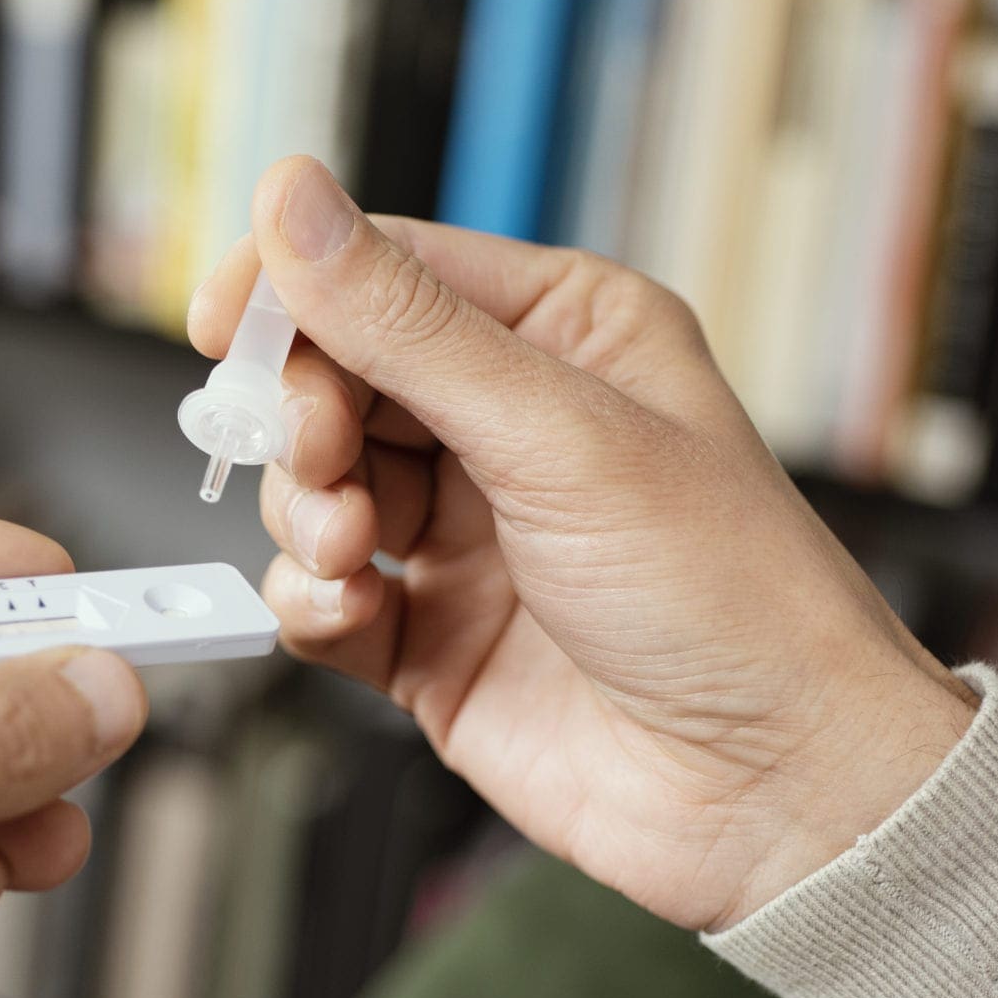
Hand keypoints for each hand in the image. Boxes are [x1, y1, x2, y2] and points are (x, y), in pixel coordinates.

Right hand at [190, 157, 975, 932]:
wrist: (776, 796)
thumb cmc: (730, 599)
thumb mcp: (559, 435)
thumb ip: (407, 325)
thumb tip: (295, 201)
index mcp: (562, 335)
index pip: (388, 267)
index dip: (293, 288)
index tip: (221, 324)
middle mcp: (507, 424)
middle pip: (334, 374)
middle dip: (305, 417)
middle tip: (318, 459)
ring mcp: (464, 531)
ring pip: (314, 483)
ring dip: (307, 512)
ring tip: (352, 552)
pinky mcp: (429, 632)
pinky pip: (320, 592)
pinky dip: (312, 599)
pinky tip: (351, 613)